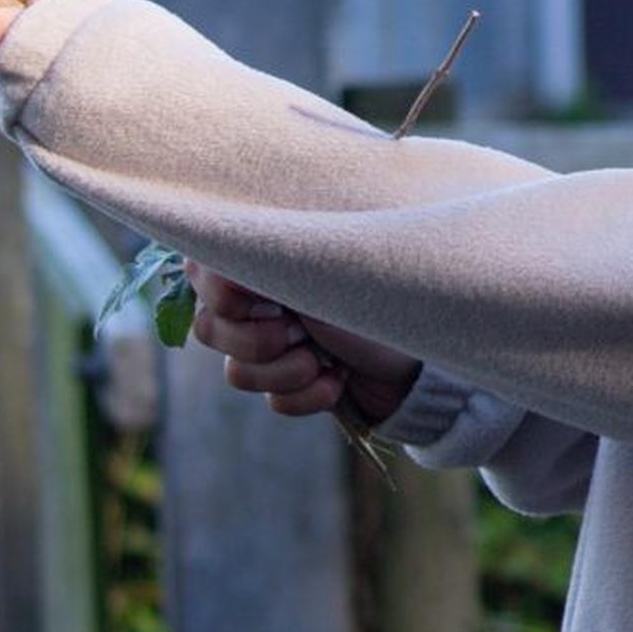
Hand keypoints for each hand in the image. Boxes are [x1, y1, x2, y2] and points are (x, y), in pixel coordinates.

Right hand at [188, 264, 423, 426]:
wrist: (431, 355)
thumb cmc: (387, 286)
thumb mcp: (326, 259)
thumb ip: (267, 245)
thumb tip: (210, 230)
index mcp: (268, 251)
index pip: (201, 271)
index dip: (225, 295)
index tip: (266, 297)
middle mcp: (264, 295)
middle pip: (210, 330)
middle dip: (258, 340)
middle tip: (300, 332)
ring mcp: (279, 341)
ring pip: (237, 373)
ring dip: (286, 372)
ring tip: (326, 362)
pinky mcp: (297, 382)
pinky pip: (271, 402)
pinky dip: (307, 397)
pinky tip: (340, 382)